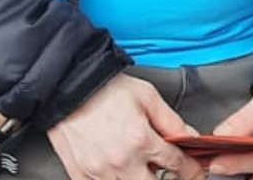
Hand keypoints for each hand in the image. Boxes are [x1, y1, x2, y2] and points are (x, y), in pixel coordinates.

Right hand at [48, 73, 203, 179]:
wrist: (61, 83)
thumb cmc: (98, 86)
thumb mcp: (143, 94)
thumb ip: (170, 119)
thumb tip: (189, 138)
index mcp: (139, 139)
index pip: (178, 165)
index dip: (190, 167)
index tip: (191, 168)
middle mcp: (122, 161)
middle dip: (162, 175)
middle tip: (157, 162)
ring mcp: (100, 171)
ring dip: (136, 176)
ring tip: (132, 161)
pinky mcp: (81, 175)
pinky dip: (111, 179)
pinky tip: (112, 167)